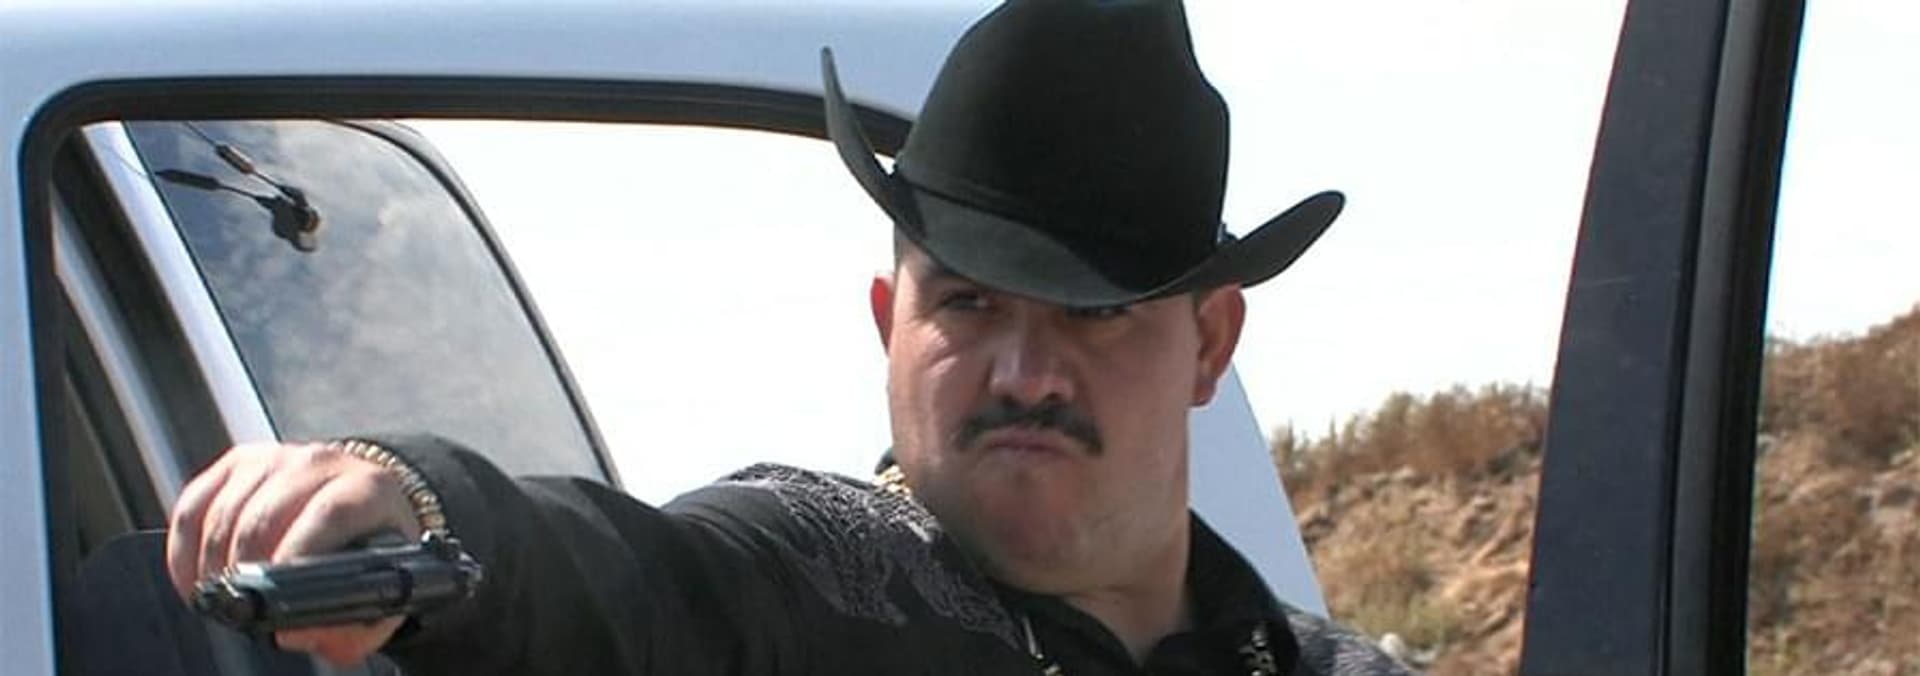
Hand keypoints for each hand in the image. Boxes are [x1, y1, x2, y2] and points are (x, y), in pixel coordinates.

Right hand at [166, 441, 422, 664]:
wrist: (358, 512)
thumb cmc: (366, 553)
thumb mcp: (377, 590)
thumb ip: (348, 622)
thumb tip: (295, 632)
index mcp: (367, 490)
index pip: (329, 514)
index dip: (296, 555)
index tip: (273, 596)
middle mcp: (320, 464)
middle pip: (265, 516)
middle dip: (244, 572)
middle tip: (241, 609)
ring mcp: (275, 458)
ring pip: (224, 513)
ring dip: (213, 565)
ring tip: (222, 597)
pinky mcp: (237, 463)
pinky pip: (194, 505)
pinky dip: (185, 550)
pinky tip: (196, 578)